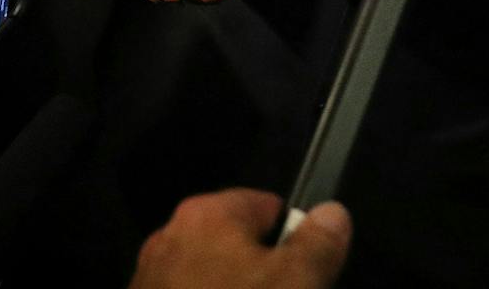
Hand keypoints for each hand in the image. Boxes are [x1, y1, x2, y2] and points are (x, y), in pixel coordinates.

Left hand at [129, 189, 349, 288]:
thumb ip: (318, 244)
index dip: (298, 240)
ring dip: (239, 288)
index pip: (269, 207)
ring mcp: (156, 276)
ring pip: (218, 278)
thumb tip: (332, 212)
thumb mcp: (295, 281)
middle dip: (269, 274)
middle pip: (242, 245)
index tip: (310, 274)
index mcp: (208, 213)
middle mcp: (173, 235)